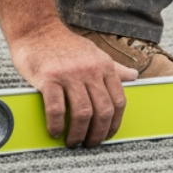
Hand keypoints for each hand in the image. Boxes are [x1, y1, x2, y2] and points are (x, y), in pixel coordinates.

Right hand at [10, 23, 137, 147]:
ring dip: (78, 134)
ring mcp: (70, 75)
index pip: (119, 101)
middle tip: (90, 144)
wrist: (37, 29)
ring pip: (83, 113)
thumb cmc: (65, 44)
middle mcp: (90, 71)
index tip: (108, 134)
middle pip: (103, 111)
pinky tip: (55, 131)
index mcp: (104, 66)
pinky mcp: (49, 78)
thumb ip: (114, 68)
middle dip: (98, 133)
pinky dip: (57, 125)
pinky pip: (57, 109)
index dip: (115, 123)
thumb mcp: (95, 53)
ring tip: (73, 141)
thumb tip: (134, 76)